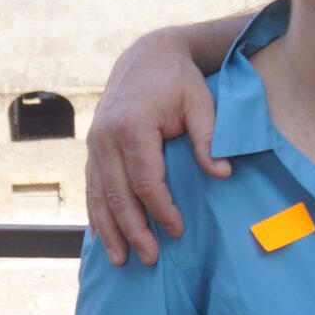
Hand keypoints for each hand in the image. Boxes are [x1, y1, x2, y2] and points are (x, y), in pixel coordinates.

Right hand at [87, 29, 221, 265]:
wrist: (147, 55)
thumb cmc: (179, 81)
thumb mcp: (200, 102)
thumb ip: (209, 137)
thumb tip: (223, 174)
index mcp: (133, 126)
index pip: (146, 181)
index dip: (161, 210)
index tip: (177, 231)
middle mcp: (106, 136)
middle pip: (118, 194)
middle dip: (133, 230)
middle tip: (149, 259)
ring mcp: (94, 142)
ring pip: (98, 194)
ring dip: (108, 229)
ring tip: (119, 259)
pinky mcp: (92, 146)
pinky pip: (91, 185)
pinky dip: (96, 212)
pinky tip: (102, 235)